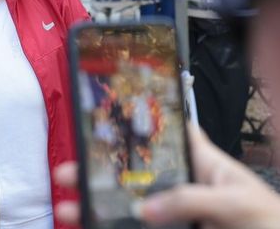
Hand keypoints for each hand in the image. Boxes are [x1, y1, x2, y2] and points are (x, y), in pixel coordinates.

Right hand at [52, 126, 279, 228]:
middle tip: (71, 173)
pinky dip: (113, 228)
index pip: (173, 134)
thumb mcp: (238, 202)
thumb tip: (147, 206)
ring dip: (101, 208)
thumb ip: (192, 199)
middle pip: (138, 176)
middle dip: (103, 172)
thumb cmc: (275, 224)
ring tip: (72, 209)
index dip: (146, 120)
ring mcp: (179, 218)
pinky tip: (94, 227)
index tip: (111, 113)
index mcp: (205, 166)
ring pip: (134, 210)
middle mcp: (187, 190)